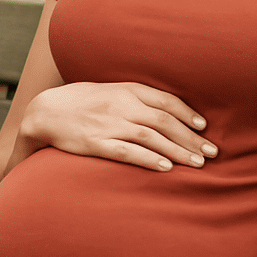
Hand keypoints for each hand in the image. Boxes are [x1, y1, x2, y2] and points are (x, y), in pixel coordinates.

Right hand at [19, 82, 216, 171]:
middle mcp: (120, 105)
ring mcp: (108, 124)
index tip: (205, 127)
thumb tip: (165, 110)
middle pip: (165, 121)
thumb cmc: (80, 102)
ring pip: (152, 137)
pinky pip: (127, 151)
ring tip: (197, 164)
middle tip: (212, 153)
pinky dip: (149, 159)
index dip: (188, 114)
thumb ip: (135, 97)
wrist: (44, 112)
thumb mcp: (109, 91)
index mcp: (126, 89)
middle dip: (191, 138)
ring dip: (178, 151)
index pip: (166, 101)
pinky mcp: (95, 143)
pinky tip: (166, 167)